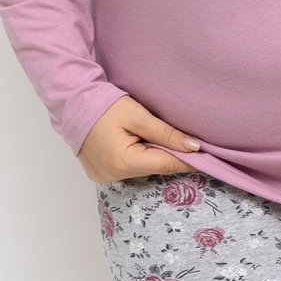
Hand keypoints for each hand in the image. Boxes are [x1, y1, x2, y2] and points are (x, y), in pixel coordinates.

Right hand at [76, 95, 203, 183]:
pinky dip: (136, 159)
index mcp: (123, 162)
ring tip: (151, 137)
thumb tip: (195, 148)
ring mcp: (104, 177)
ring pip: (142, 170)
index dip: (187, 160)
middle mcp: (113, 176)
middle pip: (153, 168)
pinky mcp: (99, 174)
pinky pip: (127, 170)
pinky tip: (134, 144)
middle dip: (167, 155)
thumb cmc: (106, 105)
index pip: (166, 164)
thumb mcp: (139, 116)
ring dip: (151, 157)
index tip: (207, 155)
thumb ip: (167, 134)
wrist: (73, 102)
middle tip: (180, 140)